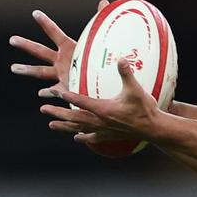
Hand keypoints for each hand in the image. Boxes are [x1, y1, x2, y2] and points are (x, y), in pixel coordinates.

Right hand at [10, 0, 109, 95]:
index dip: (46, 23)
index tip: (35, 13)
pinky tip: (40, 93)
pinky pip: (54, 91)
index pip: (55, 33)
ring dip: (28, 70)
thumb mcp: (100, 38)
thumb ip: (102, 20)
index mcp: (69, 48)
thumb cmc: (102, 58)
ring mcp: (62, 74)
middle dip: (26, 45)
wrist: (105, 79)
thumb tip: (105, 2)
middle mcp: (62, 60)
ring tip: (14, 67)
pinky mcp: (66, 88)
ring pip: (41, 72)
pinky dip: (48, 92)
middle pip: (40, 51)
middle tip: (12, 39)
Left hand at [40, 58, 160, 144]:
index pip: (80, 101)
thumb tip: (120, 58)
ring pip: (78, 128)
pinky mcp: (109, 136)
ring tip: (51, 124)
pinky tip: (76, 137)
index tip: (54, 91)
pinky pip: (91, 137)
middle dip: (57, 112)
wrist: (153, 128)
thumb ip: (126, 73)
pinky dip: (82, 137)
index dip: (66, 96)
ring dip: (64, 126)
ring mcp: (103, 130)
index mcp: (104, 109)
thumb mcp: (136, 89)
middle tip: (43, 108)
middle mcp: (100, 121)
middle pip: (74, 117)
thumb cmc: (145, 108)